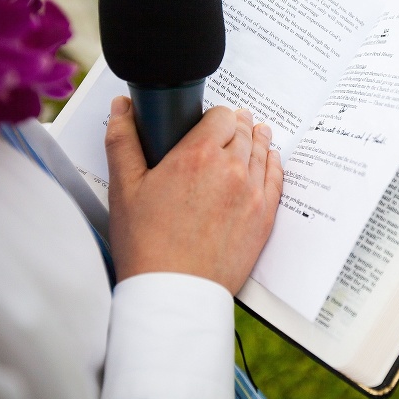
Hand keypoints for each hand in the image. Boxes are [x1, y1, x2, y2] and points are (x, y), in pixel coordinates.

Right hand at [105, 96, 282, 294]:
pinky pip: (276, 178)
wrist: (175, 291)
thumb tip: (122, 106)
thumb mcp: (125, 188)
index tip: (208, 122)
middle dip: (235, 126)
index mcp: (198, 155)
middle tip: (230, 126)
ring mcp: (252, 193)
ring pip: (261, 152)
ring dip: (256, 139)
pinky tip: (270, 158)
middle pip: (242, 131)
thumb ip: (123, 141)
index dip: (215, 115)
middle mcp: (231, 169)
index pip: (221, 115)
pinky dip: (273, 163)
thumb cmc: (147, 244)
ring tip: (255, 132)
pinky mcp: (265, 216)